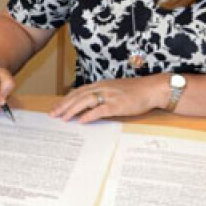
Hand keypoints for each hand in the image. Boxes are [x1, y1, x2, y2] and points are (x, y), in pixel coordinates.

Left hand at [50, 74, 167, 123]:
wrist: (152, 89)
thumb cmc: (136, 91)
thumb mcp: (115, 90)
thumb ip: (103, 96)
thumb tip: (91, 106)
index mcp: (101, 85)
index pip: (78, 91)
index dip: (66, 99)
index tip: (56, 107)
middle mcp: (102, 88)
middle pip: (78, 96)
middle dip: (64, 105)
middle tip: (53, 114)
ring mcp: (109, 96)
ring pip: (85, 101)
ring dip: (72, 110)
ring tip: (63, 118)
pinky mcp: (117, 105)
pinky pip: (100, 110)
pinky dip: (89, 115)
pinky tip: (81, 121)